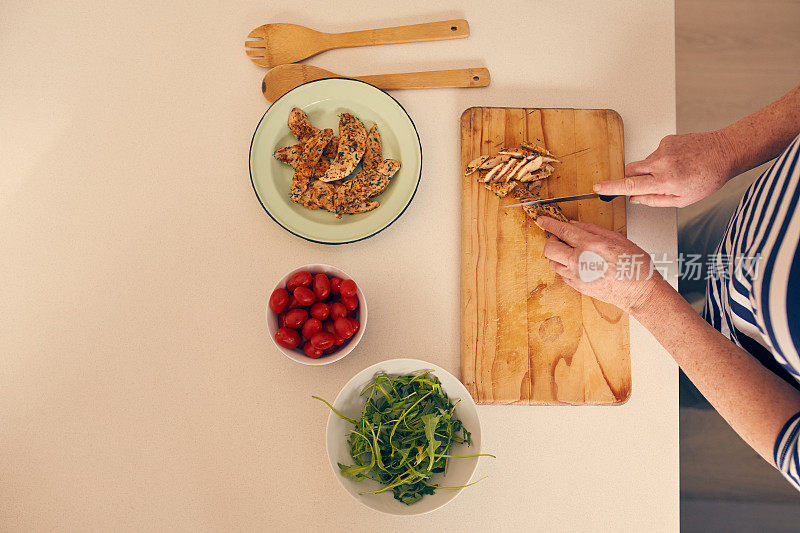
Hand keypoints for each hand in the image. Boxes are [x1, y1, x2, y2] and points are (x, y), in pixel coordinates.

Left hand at [536, 216, 668, 313]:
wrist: (640, 292)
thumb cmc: (635, 265)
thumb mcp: (617, 238)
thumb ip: (592, 229)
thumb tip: (575, 224)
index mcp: (590, 245)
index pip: (562, 231)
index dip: (549, 224)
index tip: (542, 220)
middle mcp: (579, 261)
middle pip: (549, 248)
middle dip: (552, 240)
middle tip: (561, 238)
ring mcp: (577, 276)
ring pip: (553, 263)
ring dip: (558, 255)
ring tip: (571, 252)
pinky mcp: (578, 287)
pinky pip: (562, 274)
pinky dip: (565, 267)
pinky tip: (578, 264)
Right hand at [594, 131, 734, 206]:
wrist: (724, 152)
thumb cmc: (708, 177)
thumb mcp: (683, 200)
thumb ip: (655, 200)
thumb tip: (636, 199)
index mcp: (664, 180)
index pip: (630, 185)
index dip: (611, 187)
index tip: (598, 188)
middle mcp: (661, 163)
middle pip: (630, 170)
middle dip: (630, 178)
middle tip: (644, 184)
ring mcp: (663, 149)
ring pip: (644, 162)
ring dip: (652, 169)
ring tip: (674, 172)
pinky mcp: (666, 139)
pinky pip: (655, 153)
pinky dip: (662, 160)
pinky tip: (678, 162)